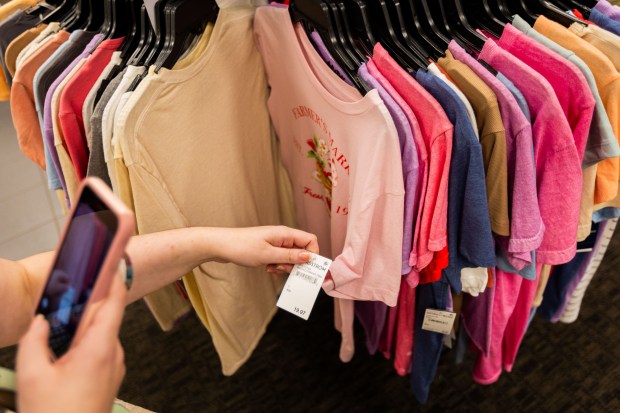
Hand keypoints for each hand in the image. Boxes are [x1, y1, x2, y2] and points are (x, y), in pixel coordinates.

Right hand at [16, 276, 126, 412]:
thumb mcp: (33, 375)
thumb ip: (35, 340)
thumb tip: (41, 321)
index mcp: (100, 348)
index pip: (113, 303)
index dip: (115, 278)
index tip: (116, 258)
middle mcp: (113, 355)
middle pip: (103, 316)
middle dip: (86, 302)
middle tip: (68, 290)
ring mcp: (114, 367)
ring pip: (100, 334)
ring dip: (82, 325)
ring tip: (58, 323)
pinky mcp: (109, 377)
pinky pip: (99, 349)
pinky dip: (84, 341)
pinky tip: (63, 349)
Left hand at [211, 226, 318, 273]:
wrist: (220, 245)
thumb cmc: (242, 247)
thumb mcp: (268, 255)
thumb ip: (290, 256)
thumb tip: (309, 257)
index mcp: (285, 234)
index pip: (310, 240)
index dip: (312, 254)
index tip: (305, 267)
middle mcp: (282, 237)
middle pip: (301, 250)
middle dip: (296, 263)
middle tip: (283, 269)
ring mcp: (275, 243)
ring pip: (291, 257)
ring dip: (285, 266)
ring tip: (272, 269)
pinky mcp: (268, 249)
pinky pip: (280, 259)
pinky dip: (277, 266)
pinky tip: (267, 269)